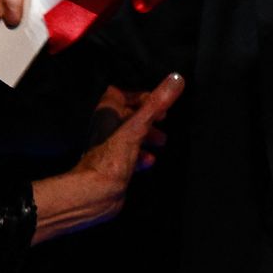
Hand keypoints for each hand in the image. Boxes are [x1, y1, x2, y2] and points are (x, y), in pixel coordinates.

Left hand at [30, 73, 183, 244]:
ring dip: (147, 135)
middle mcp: (105, 128)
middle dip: (147, 116)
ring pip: (130, 134)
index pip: (119, 93)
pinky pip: (130, 155)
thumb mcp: (138, 126)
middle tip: (164, 119)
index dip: (139, 95)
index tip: (158, 101)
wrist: (96, 193)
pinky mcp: (114, 165)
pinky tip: (151, 160)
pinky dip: (142, 155)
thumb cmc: (111, 158)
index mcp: (106, 114)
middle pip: (127, 114)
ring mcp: (109, 147)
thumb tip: (176, 79)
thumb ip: (156, 103)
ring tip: (162, 140)